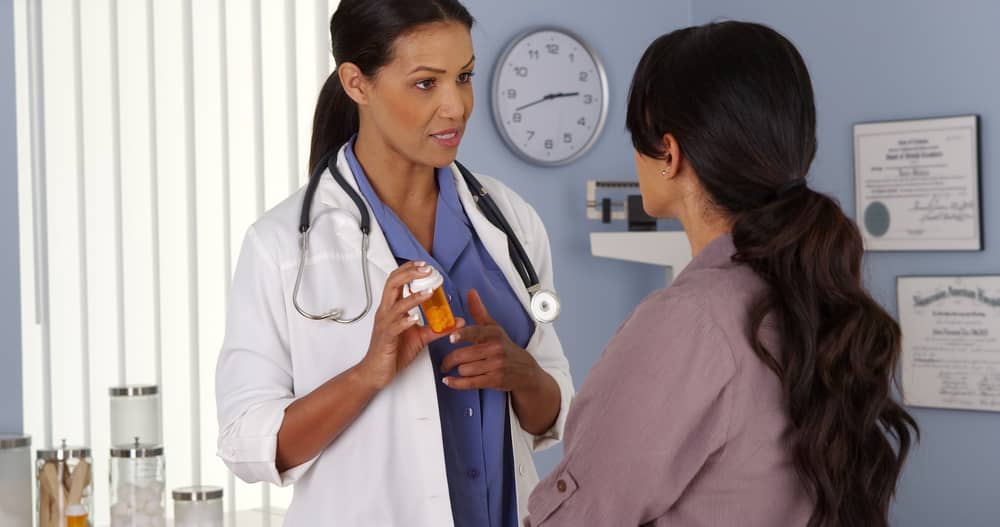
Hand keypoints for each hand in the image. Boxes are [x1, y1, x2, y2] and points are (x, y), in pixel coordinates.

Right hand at [356, 261, 464, 389]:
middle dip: (409, 274)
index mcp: (391, 308)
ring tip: (428, 292)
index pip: (396, 281)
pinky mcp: (385, 339)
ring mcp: (384, 325)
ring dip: (413, 298)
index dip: (408, 270)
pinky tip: (414, 318)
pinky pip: (393, 327)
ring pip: (396, 305)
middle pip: (393, 285)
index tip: (424, 265)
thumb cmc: (393, 352)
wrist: (375, 372)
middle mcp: (386, 313)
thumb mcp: (419, 337)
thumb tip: (456, 321)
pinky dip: (404, 321)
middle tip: (427, 270)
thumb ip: (436, 328)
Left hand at [440, 289, 541, 391]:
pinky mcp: (494, 380)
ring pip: (465, 369)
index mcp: (493, 334)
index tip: (452, 337)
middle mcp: (495, 349)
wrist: (525, 370)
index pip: (476, 332)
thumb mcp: (494, 327)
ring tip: (454, 369)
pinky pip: (470, 383)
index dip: (463, 335)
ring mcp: (495, 366)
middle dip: (449, 360)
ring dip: (457, 371)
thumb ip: (479, 311)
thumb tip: (471, 292)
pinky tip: (449, 381)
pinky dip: (456, 383)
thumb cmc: (505, 347)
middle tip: (444, 362)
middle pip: (464, 355)